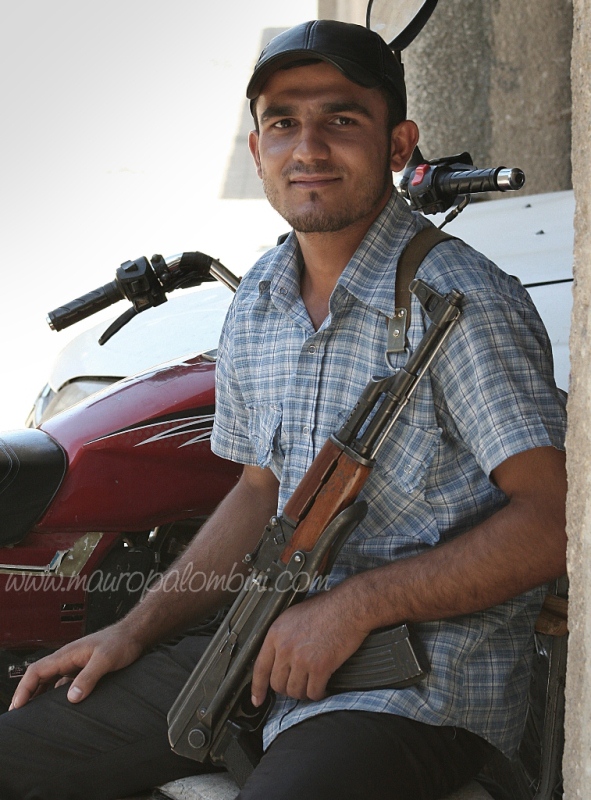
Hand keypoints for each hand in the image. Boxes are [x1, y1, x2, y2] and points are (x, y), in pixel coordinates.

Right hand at [9, 623, 143, 709]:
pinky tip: (59, 707)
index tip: (17, 706)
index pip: (36, 671)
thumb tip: (72, 697)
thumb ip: (89, 677)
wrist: (134, 635)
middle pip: (39, 677)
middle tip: (20, 716)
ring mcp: (75, 664)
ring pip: (50, 681)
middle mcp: (67, 659)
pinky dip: (56, 695)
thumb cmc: (121, 643)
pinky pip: (64, 683)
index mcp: (67, 654)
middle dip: (27, 695)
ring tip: (33, 715)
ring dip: (40, 695)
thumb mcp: (105, 659)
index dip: (24, 689)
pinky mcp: (84, 670)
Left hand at [251, 590, 369, 705]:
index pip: (260, 667)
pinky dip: (319, 693)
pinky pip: (313, 692)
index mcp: (276, 633)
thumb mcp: (293, 616)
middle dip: (287, 688)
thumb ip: (282, 637)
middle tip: (298, 684)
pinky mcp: (320, 667)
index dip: (258, 688)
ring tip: (311, 684)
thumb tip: (278, 658)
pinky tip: (323, 686)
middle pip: (277, 684)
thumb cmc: (325, 608)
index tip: (258, 700)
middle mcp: (285, 648)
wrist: (348, 607)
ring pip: (295, 691)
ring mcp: (302, 658)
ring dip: (304, 692)